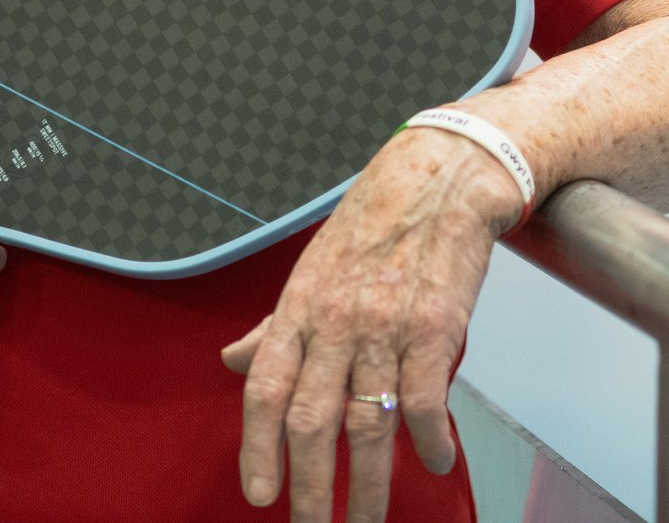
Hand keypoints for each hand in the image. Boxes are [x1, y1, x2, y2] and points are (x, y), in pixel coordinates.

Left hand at [224, 129, 520, 520]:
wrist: (437, 180)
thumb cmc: (371, 226)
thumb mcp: (308, 271)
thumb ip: (273, 327)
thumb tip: (231, 362)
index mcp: (298, 309)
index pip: (265, 389)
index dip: (256, 448)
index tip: (259, 495)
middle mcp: (335, 323)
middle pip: (312, 422)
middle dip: (310, 489)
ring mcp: (384, 328)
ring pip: (368, 425)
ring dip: (370, 486)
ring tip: (368, 521)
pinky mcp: (433, 329)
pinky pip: (425, 401)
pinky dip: (429, 441)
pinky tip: (434, 461)